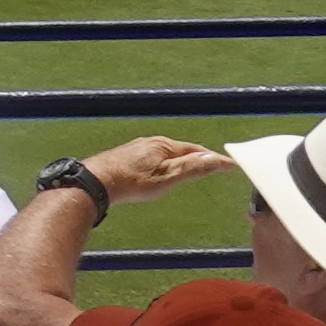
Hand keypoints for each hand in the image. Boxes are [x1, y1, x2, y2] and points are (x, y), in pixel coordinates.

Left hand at [80, 136, 231, 204]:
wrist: (95, 183)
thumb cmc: (131, 182)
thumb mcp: (166, 178)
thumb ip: (190, 169)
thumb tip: (214, 158)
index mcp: (164, 145)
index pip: (196, 150)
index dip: (213, 158)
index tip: (230, 165)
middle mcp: (152, 142)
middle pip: (182, 150)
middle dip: (199, 157)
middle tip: (215, 165)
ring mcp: (139, 148)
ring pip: (167, 153)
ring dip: (182, 160)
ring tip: (194, 168)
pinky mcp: (128, 157)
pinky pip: (155, 157)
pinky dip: (167, 163)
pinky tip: (164, 172)